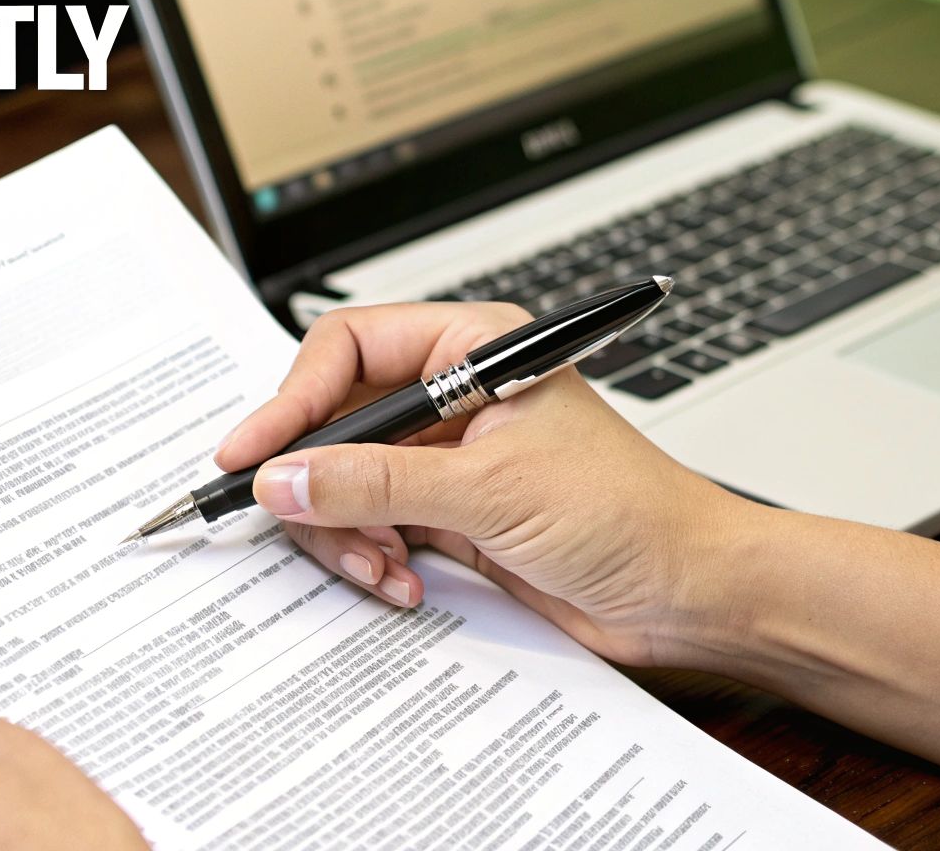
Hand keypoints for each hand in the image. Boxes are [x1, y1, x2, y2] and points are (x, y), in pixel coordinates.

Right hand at [214, 301, 757, 667]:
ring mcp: (449, 458)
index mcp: (473, 348)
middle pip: (335, 420)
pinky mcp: (451, 515)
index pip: (348, 349)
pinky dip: (373, 558)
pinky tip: (404, 582)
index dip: (292, 399)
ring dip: (347, 531)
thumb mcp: (489, 490)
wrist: (688, 592)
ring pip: (346, 481)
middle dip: (318, 480)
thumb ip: (376, 483)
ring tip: (379, 565)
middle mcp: (455, 395)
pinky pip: (374, 527)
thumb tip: (284, 478)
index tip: (251, 453)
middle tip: (298, 521)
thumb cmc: (631, 513)